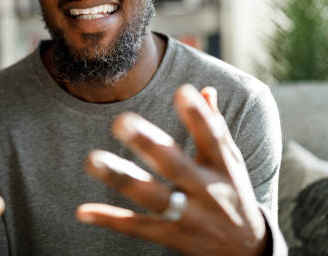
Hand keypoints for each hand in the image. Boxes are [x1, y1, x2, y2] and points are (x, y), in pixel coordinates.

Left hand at [76, 84, 267, 255]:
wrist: (244, 250)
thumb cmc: (231, 191)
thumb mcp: (230, 161)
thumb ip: (215, 126)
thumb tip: (206, 89)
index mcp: (224, 167)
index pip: (213, 138)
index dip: (200, 116)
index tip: (183, 91)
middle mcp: (207, 191)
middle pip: (176, 167)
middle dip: (149, 145)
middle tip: (121, 122)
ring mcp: (188, 217)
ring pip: (152, 198)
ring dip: (121, 179)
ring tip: (91, 160)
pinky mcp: (170, 237)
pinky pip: (137, 227)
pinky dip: (110, 219)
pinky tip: (83, 211)